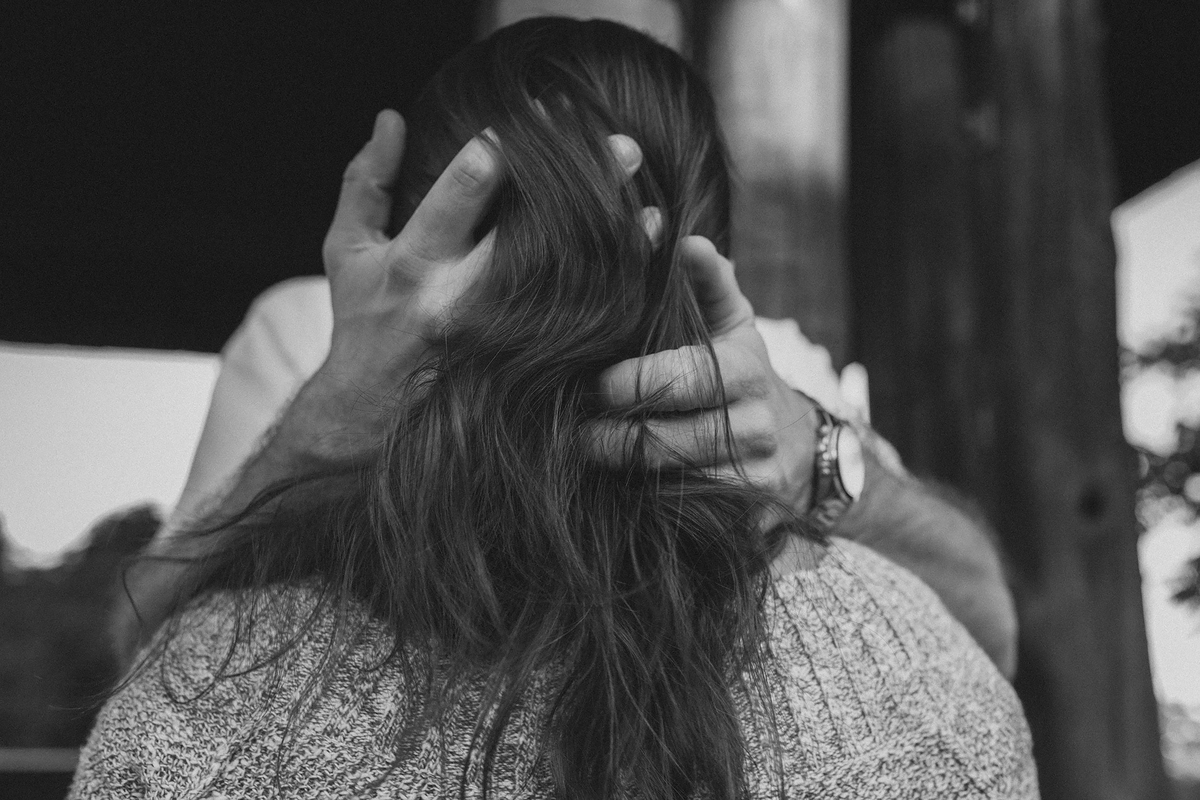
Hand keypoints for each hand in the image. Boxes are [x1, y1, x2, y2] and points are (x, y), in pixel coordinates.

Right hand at [314, 110, 646, 454]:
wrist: (363, 424)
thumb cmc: (361, 326)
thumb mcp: (347, 252)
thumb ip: (366, 182)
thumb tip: (392, 117)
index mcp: (414, 263)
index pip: (465, 189)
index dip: (508, 145)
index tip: (546, 114)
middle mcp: (458, 303)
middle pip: (531, 233)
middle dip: (578, 186)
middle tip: (624, 148)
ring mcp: (494, 345)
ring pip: (564, 285)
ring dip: (611, 243)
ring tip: (647, 204)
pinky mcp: (516, 376)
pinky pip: (574, 333)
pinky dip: (609, 298)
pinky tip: (639, 269)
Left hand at [589, 237, 820, 512]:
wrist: (803, 451)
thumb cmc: (744, 375)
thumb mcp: (734, 325)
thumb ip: (705, 282)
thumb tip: (675, 236)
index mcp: (747, 369)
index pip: (682, 377)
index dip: (631, 385)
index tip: (594, 384)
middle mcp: (756, 426)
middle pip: (668, 440)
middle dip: (614, 438)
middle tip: (576, 432)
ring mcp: (755, 478)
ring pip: (672, 485)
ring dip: (625, 476)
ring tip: (589, 458)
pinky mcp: (750, 520)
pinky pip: (687, 517)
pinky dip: (652, 508)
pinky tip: (623, 495)